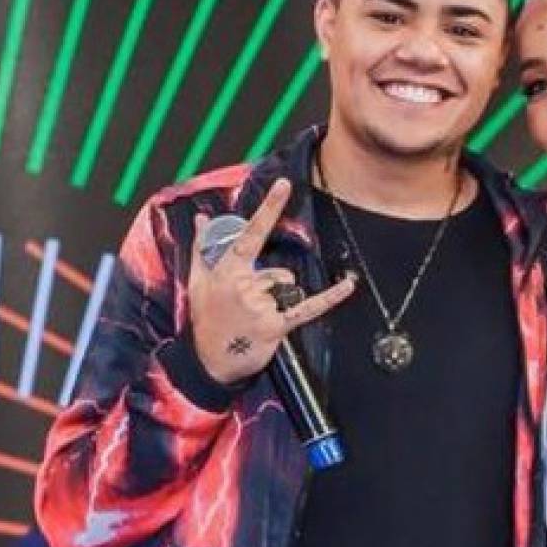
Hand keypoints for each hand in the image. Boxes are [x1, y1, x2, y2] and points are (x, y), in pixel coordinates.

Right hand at [188, 179, 356, 383]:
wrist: (208, 361)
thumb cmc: (206, 319)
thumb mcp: (198, 281)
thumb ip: (202, 246)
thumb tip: (202, 217)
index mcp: (228, 270)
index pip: (251, 233)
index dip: (268, 208)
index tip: (284, 185)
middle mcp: (245, 285)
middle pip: (278, 272)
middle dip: (271, 285)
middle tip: (247, 307)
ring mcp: (261, 306)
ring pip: (287, 288)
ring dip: (279, 300)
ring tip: (256, 318)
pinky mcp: (276, 326)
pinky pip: (308, 308)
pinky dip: (330, 298)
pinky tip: (348, 286)